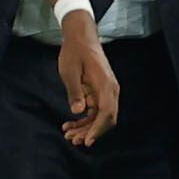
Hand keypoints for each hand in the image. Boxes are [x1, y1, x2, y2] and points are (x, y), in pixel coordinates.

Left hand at [56, 13, 118, 145]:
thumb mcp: (70, 71)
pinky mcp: (100, 92)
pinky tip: (71, 123)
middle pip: (105, 119)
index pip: (106, 113)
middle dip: (90, 132)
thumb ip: (74, 91)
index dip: (97, 129)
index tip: (86, 141)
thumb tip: (77, 111)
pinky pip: (96, 110)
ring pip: (100, 117)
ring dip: (86, 128)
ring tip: (68, 134)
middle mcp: (110, 90)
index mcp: (105, 85)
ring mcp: (106, 92)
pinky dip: (85, 119)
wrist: (81, 37)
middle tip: (72, 140)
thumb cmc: (75, 52)